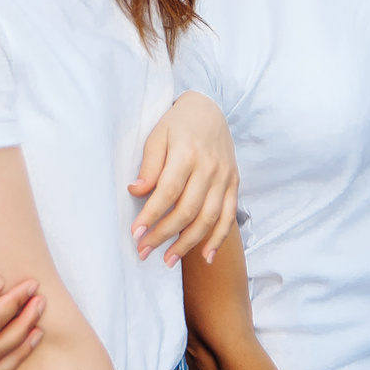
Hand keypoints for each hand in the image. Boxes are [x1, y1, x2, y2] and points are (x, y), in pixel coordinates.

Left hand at [131, 93, 238, 265]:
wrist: (209, 110)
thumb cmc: (177, 124)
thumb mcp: (157, 136)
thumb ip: (149, 166)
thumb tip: (136, 192)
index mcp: (187, 153)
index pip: (168, 191)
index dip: (151, 215)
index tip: (135, 233)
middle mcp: (209, 167)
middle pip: (188, 209)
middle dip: (164, 235)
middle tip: (144, 251)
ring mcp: (225, 176)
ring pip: (209, 218)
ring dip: (188, 243)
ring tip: (168, 260)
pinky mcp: (234, 182)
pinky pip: (229, 215)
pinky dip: (219, 238)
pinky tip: (206, 256)